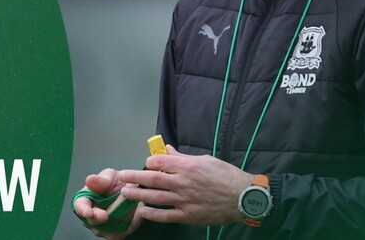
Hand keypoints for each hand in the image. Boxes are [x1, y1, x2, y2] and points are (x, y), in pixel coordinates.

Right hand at [73, 168, 143, 237]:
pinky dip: (132, 219)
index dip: (84, 210)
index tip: (90, 212)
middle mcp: (92, 217)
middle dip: (104, 215)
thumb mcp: (110, 177)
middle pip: (95, 221)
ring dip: (123, 214)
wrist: (133, 193)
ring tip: (131, 201)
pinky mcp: (116, 234)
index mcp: (86, 201)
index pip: (80, 206)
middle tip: (113, 207)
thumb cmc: (117, 183)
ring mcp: (103, 228)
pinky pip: (123, 230)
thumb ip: (102, 180)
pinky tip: (137, 209)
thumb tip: (90, 180)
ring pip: (111, 226)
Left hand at [119, 145, 253, 225]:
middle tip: (122, 176)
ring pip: (155, 197)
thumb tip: (167, 150)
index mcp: (188, 166)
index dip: (149, 161)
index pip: (160, 162)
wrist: (243, 197)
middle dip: (134, 176)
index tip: (146, 163)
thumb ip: (184, 157)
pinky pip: (166, 215)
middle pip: (153, 179)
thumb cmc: (226, 176)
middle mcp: (183, 182)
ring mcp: (185, 200)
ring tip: (126, 193)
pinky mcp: (188, 215)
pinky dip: (153, 214)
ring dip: (138, 195)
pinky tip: (143, 211)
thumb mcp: (205, 160)